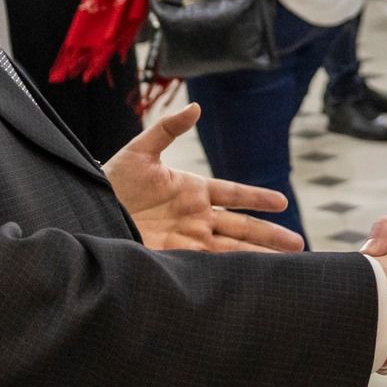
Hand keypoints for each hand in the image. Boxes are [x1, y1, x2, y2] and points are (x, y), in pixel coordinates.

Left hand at [102, 105, 304, 252]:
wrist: (88, 211)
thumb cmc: (112, 180)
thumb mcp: (141, 151)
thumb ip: (169, 129)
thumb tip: (195, 108)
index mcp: (193, 190)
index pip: (234, 193)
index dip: (257, 198)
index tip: (282, 203)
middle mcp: (196, 216)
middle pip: (241, 226)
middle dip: (269, 236)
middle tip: (298, 245)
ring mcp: (187, 238)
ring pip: (232, 248)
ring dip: (258, 256)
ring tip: (286, 264)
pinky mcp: (174, 257)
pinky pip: (208, 264)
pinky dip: (229, 271)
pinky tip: (248, 278)